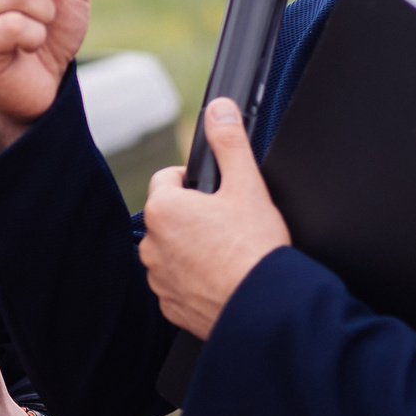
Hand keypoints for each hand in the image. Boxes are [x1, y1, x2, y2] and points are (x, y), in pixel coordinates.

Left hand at [140, 100, 290, 336]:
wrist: (264, 306)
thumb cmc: (254, 248)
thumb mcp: (247, 185)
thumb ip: (229, 142)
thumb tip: (220, 109)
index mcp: (163, 210)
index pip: (168, 179)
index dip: (194, 180)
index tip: (217, 191)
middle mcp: (151, 245)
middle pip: (169, 216)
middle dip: (193, 215)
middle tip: (228, 223)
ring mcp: (158, 278)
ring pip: (172, 250)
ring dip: (191, 248)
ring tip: (227, 252)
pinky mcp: (170, 305)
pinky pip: (177, 283)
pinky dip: (194, 279)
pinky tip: (222, 277)